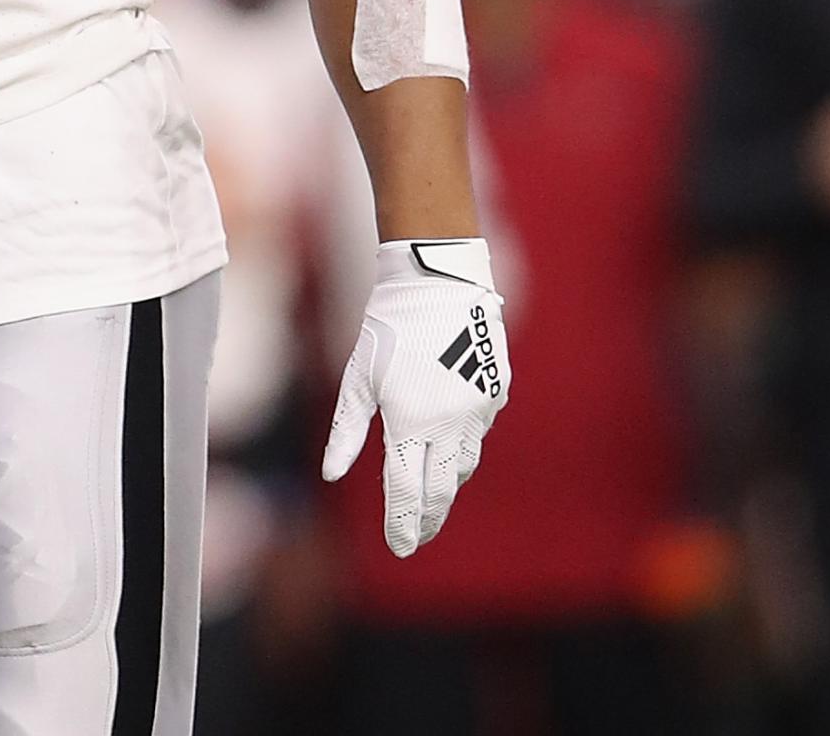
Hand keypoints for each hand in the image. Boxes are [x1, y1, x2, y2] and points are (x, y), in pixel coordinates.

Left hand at [323, 239, 508, 557]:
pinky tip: (448, 444)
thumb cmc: (390, 327)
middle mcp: (449, 423)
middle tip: (416, 536)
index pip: (406, 491)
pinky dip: (462, 446)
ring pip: (464, 466)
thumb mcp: (358, 377)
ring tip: (430, 497)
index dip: (402, 524)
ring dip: (446, 485)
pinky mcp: (496, 394)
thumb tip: (332, 475)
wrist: (440, 282)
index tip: (400, 548)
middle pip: (440, 489)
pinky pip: (478, 434)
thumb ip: (346, 431)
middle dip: (427, 518)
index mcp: (411, 421)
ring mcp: (478, 410)